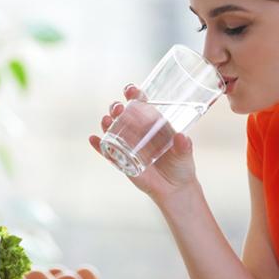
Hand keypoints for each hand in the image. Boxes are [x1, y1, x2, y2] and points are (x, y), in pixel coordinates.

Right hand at [88, 84, 198, 199]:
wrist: (173, 188)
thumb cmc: (181, 166)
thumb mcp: (184, 155)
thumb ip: (183, 146)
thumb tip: (182, 137)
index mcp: (152, 123)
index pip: (140, 105)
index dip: (134, 95)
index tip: (130, 90)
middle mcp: (137, 131)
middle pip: (122, 115)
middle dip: (116, 108)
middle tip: (118, 109)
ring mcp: (127, 145)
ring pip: (112, 130)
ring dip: (107, 123)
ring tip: (106, 121)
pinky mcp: (121, 161)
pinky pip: (106, 151)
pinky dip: (98, 145)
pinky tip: (93, 139)